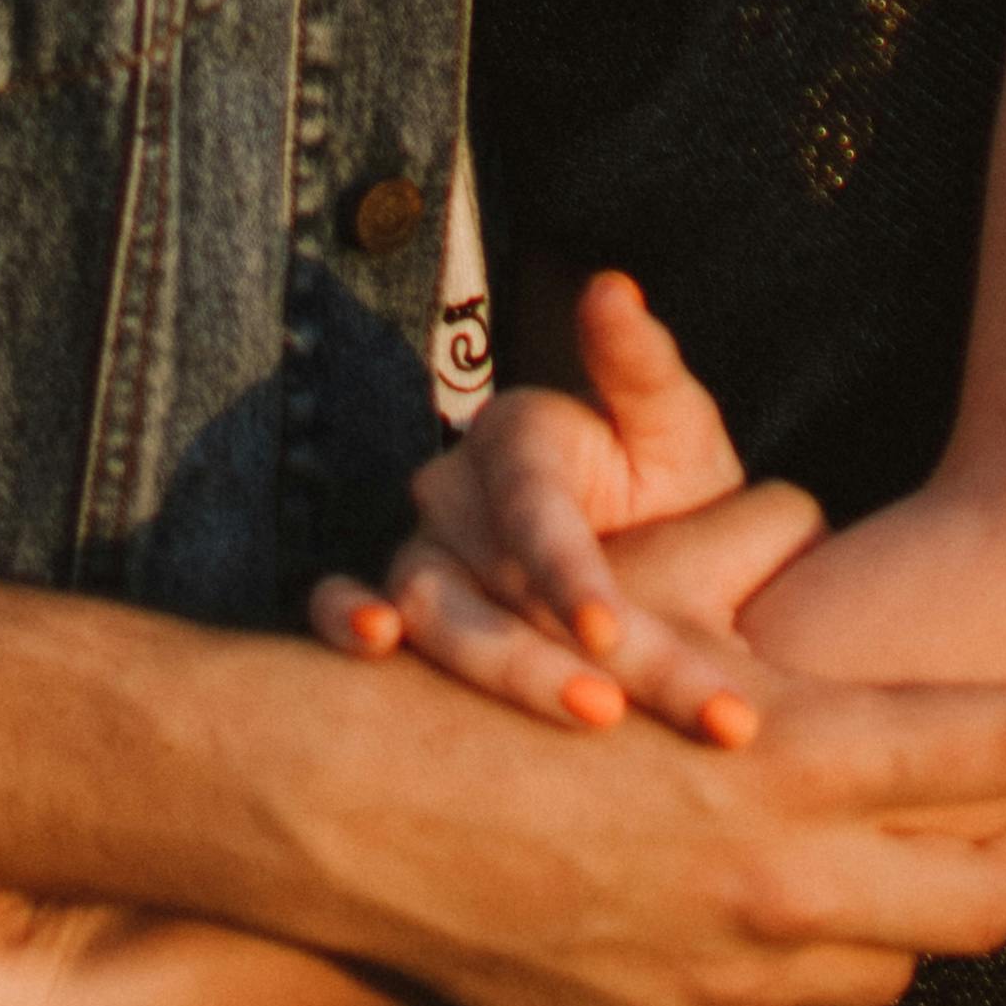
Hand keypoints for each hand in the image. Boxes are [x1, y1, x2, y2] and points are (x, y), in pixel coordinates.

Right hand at [261, 635, 1005, 1005]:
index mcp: (788, 765)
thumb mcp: (642, 600)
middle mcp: (778, 889)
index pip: (1003, 755)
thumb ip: (756, 574)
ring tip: (882, 836)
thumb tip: (819, 543)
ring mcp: (723, 982)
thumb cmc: (491, 676)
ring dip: (905, 909)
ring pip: (890, 970)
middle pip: (988, 901)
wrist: (340, 817)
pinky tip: (753, 888)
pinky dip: (796, 953)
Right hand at [309, 275, 816, 742]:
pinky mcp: (398, 600)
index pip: (532, 510)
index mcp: (517, 436)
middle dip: (553, 659)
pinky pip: (336, 606)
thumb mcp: (670, 420)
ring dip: (503, 676)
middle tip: (614, 715)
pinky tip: (373, 648)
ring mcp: (417, 547)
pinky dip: (339, 622)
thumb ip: (639, 361)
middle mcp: (452, 487)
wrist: (657, 549)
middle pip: (487, 580)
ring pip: (432, 613)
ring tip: (580, 719)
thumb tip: (611, 286)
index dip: (569, 572)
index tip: (609, 633)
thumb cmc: (665, 476)